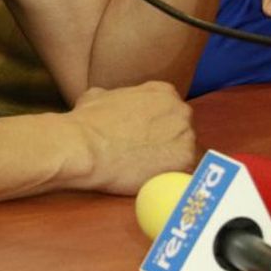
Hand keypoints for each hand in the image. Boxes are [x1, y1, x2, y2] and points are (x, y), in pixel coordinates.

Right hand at [63, 82, 194, 193]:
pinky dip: (171, 177)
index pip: (169, 109)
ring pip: (185, 152)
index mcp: (162, 92)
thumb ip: (116, 97)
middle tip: (144, 154)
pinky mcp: (186, 162)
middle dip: (167, 142)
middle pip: (181, 130)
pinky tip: (151, 178)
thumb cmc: (86, 122)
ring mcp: (186, 136)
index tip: (143, 136)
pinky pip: (186, 172)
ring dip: (170, 161)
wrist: (83, 147)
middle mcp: (180, 110)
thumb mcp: (98, 96)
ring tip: (145, 169)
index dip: (156, 125)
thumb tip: (110, 102)